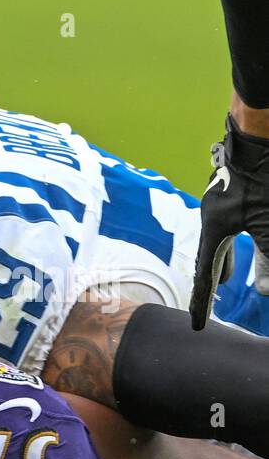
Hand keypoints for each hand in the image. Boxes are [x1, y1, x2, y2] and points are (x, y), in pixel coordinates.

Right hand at [190, 112, 268, 329]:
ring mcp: (222, 201)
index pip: (206, 275)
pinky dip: (238, 237)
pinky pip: (232, 222)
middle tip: (208, 306)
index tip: (198, 326)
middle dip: (211, 284)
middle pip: (210, 258)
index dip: (202, 303)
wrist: (261, 133)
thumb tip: (266, 293)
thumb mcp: (268, 224)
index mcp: (215, 228)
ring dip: (226, 261)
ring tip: (227, 279)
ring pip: (222, 240)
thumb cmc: (264, 177)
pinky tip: (244, 232)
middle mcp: (213, 215)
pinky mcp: (235, 189)